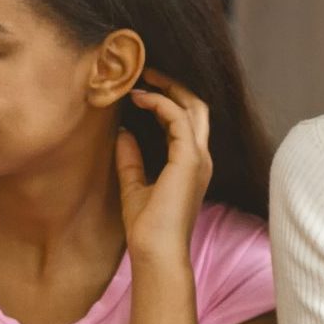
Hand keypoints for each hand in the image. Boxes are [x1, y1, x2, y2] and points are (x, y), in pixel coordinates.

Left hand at [115, 69, 212, 259]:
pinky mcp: (189, 159)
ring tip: (142, 78)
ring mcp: (198, 158)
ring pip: (193, 107)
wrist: (155, 250)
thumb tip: (123, 133)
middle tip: (147, 72)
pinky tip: (140, 98)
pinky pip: (178, 119)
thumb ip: (131, 159)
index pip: (186, 121)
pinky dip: (160, 103)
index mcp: (190, 164)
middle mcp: (200, 158)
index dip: (167, 100)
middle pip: (196, 108)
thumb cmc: (146, 227)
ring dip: (168, 89)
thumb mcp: (134, 185)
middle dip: (174, 86)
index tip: (140, 90)